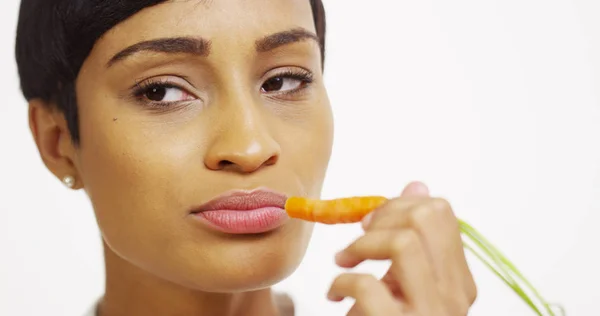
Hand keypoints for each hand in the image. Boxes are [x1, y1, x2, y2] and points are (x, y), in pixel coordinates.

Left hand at [327, 182, 476, 315]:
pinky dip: (342, 280)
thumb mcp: (403, 283)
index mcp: (458, 281)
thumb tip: (418, 185)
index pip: (441, 214)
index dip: (400, 204)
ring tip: (345, 260)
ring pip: (405, 242)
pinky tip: (336, 292)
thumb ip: (413, 239)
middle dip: (382, 215)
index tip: (373, 221)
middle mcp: (453, 297)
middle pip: (426, 218)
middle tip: (359, 235)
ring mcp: (430, 315)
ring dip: (362, 244)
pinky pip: (369, 285)